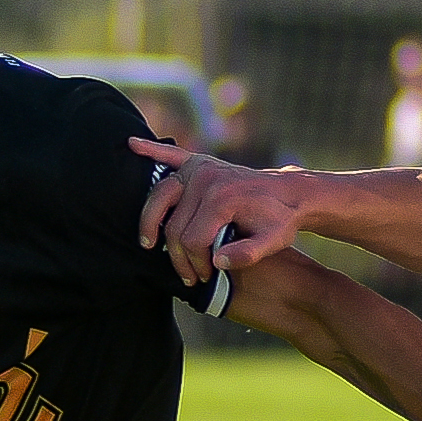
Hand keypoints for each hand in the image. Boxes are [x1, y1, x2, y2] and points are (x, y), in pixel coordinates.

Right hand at [129, 138, 314, 279]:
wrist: (290, 194)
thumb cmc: (279, 220)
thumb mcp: (272, 242)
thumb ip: (247, 255)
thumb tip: (217, 262)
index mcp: (222, 198)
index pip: (191, 240)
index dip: (194, 264)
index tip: (203, 276)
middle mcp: (206, 179)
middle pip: (173, 225)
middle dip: (177, 255)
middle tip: (188, 274)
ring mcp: (200, 168)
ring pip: (160, 198)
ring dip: (150, 222)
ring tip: (148, 243)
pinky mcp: (198, 162)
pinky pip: (169, 156)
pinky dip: (151, 150)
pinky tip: (132, 144)